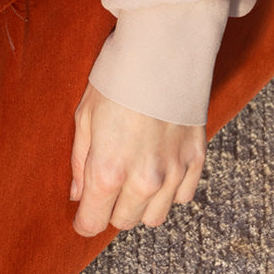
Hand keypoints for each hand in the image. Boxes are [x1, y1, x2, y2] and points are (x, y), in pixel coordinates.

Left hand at [69, 82, 204, 235]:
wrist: (161, 52)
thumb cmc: (116, 77)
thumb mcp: (84, 114)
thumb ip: (80, 160)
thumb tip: (77, 193)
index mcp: (109, 168)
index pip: (94, 221)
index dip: (85, 221)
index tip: (83, 217)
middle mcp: (143, 179)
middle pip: (124, 221)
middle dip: (111, 208)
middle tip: (107, 183)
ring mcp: (173, 173)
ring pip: (154, 217)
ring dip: (140, 203)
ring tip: (132, 174)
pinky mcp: (196, 162)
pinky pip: (181, 197)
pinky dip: (169, 190)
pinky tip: (158, 166)